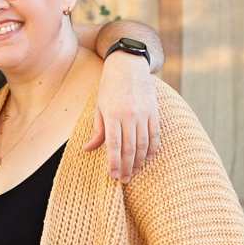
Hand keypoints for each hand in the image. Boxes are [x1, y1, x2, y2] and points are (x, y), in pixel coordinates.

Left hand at [83, 51, 159, 183]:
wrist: (128, 65)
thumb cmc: (110, 86)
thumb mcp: (99, 106)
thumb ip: (97, 130)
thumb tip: (88, 149)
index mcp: (112, 114)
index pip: (114, 146)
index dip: (114, 163)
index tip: (113, 176)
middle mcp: (129, 115)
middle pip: (130, 149)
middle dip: (127, 167)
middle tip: (124, 179)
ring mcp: (144, 113)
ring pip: (143, 144)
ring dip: (139, 161)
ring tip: (134, 172)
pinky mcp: (154, 111)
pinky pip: (155, 135)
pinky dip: (152, 149)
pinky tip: (148, 159)